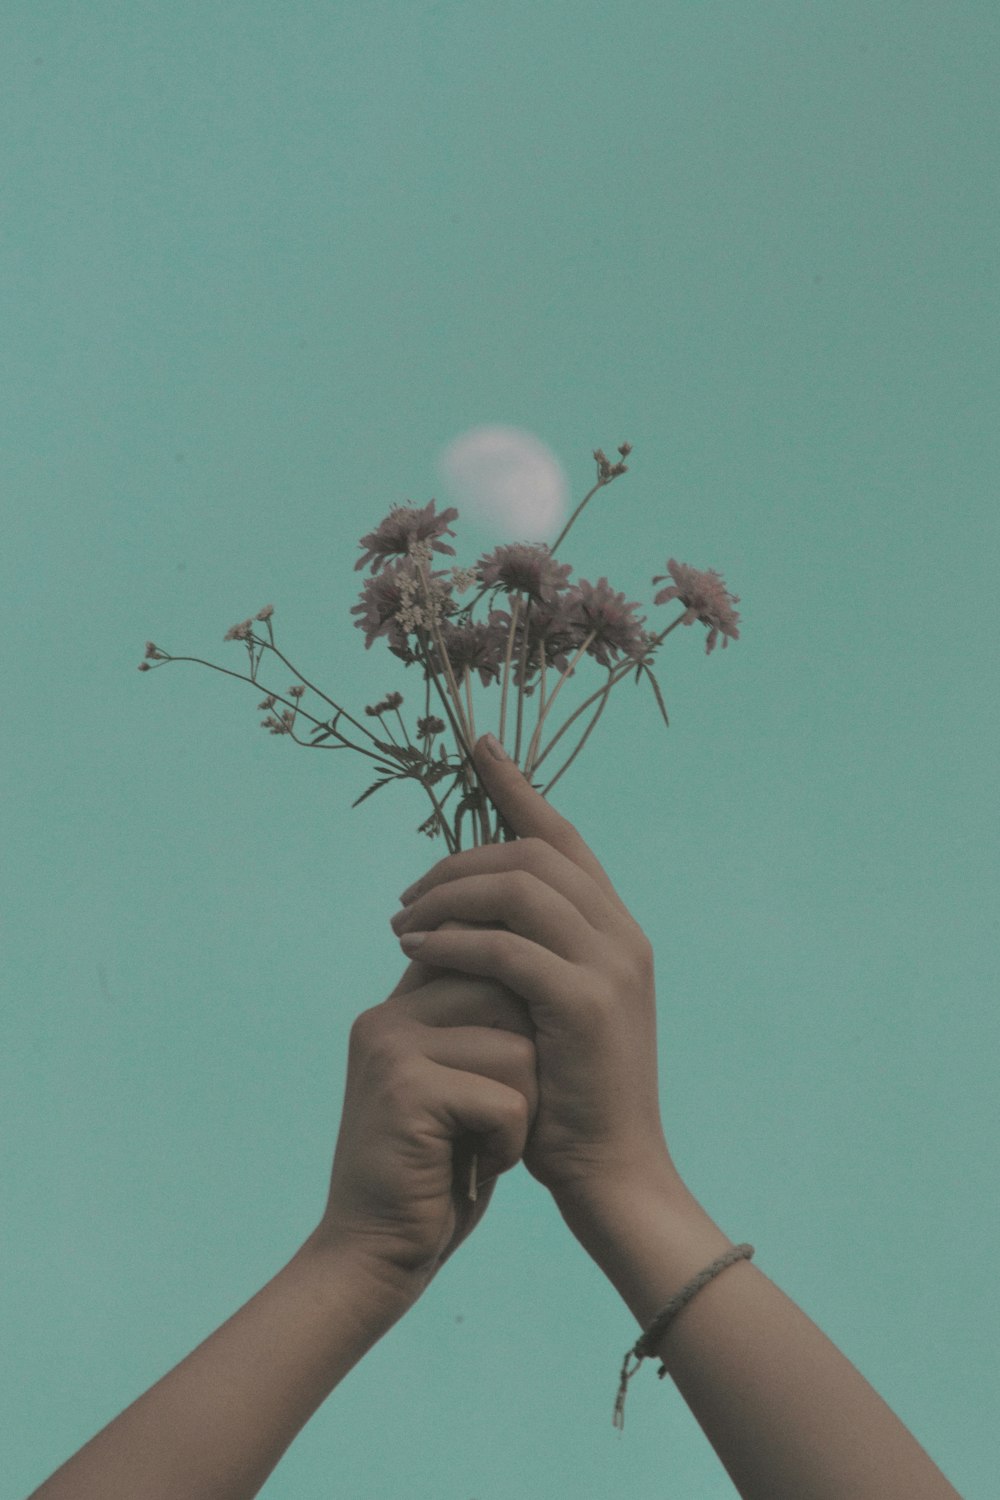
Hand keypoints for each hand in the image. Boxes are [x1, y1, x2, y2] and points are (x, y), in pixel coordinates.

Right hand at [316, 963, 537, 1297]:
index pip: (479, 959)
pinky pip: (508, 1101)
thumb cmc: (435, 1174)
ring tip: (481, 1142)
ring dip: (522, 1109)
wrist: (374, 1254)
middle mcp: (387, 1017)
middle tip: (497, 1117)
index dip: (518, 1000)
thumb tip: (536, 973)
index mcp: (397, 1010)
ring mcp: (391, 1049)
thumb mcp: (457, 1087)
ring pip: (518, 1048)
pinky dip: (509, 1145)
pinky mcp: (406, 1090)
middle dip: (528, 1063)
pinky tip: (473, 1166)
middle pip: (509, 997)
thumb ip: (476, 1030)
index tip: (523, 1062)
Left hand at [388, 736, 679, 1213]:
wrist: (615, 1174)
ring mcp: (610, 966)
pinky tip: (416, 951)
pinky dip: (455, 940)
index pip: (563, 837)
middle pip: (532, 852)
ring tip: (401, 923)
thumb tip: (465, 914)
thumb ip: (530, 956)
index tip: (478, 749)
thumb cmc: (570, 1099)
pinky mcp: (586, 1004)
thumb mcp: (554, 1012)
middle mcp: (622, 934)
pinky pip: (507, 947)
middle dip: (460, 858)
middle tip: (408, 892)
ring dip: (449, 894)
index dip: (518, 789)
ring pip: (519, 888)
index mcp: (617, 929)